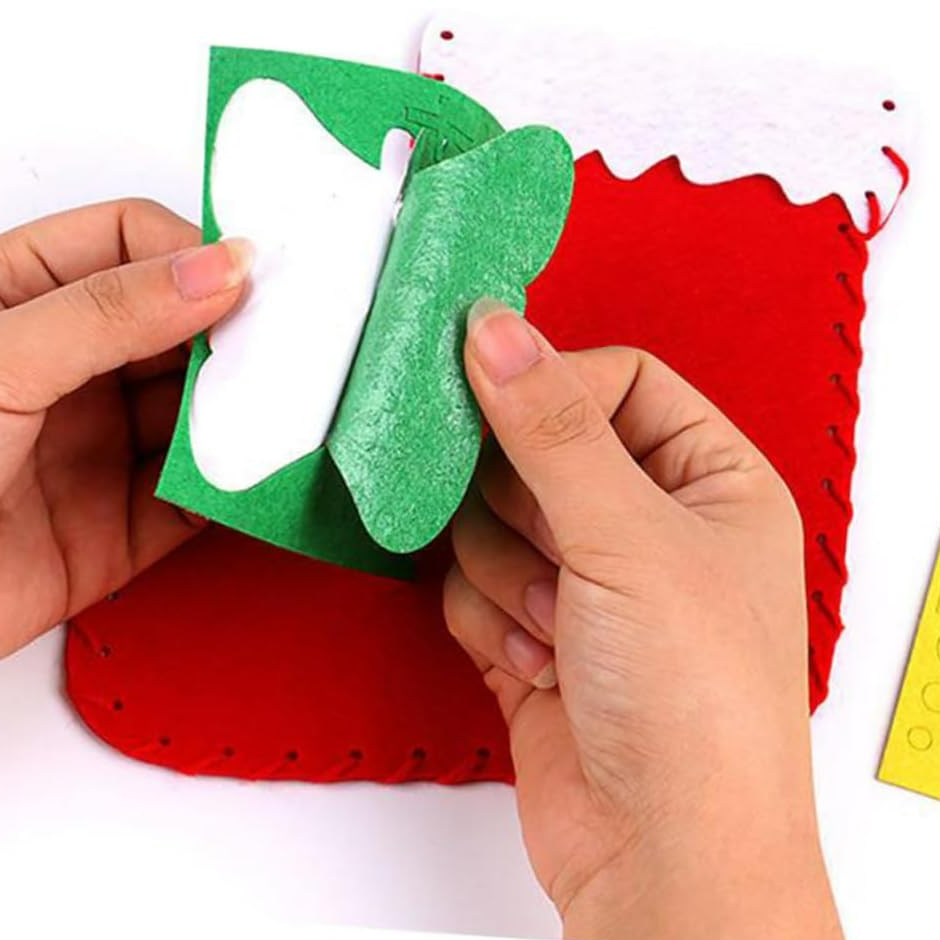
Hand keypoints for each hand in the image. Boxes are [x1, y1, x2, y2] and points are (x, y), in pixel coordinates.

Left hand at [0, 200, 250, 656]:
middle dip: (237, 335)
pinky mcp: (124, 524)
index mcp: (20, 301)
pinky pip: (198, 496)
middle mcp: (69, 370)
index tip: (255, 276)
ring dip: (245, 413)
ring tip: (289, 409)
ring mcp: (100, 447)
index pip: (127, 242)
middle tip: (291, 345)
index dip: (192, 250)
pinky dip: (237, 487)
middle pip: (179, 329)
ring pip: (199, 413)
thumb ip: (109, 311)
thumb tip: (216, 268)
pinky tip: (262, 474)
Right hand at [445, 300, 842, 938]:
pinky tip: (541, 667)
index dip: (552, 386)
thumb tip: (495, 331)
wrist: (662, 858)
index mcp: (709, 481)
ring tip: (559, 624)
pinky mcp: (531, 634)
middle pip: (539, 450)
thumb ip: (552, 428)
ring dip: (511, 574)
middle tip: (544, 537)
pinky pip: (472, 585)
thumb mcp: (630, 536)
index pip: (616, 382)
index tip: (483, 391)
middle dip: (526, 502)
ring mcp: (586, 581)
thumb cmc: (696, 701)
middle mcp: (650, 525)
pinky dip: (492, 622)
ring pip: (492, 520)